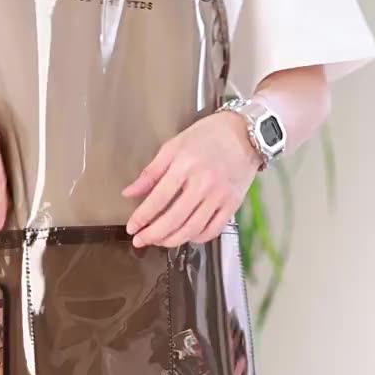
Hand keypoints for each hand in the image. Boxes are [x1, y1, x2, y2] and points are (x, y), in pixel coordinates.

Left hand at [122, 111, 260, 247]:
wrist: (245, 133)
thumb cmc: (208, 135)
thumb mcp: (174, 146)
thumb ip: (151, 172)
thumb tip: (129, 193)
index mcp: (185, 166)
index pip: (158, 199)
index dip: (142, 217)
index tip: (131, 228)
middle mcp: (203, 183)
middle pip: (174, 219)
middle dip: (153, 235)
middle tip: (140, 240)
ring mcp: (220, 196)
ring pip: (192, 229)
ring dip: (172, 240)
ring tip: (159, 241)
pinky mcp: (233, 204)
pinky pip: (213, 230)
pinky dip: (197, 238)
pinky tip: (185, 236)